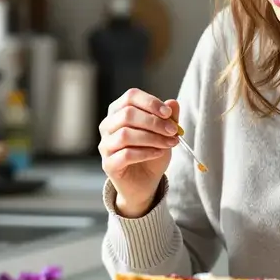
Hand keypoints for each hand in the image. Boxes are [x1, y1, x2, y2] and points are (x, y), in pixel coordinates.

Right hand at [98, 89, 179, 217]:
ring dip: (152, 138)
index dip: (150, 102)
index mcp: (119, 111)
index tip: (168, 113)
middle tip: (173, 131)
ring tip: (169, 143)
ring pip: (125, 134)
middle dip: (154, 122)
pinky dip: (145, 153)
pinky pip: (126, 154)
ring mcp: (105, 145)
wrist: (145, 182)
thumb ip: (168, 118)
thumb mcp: (165, 133)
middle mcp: (107, 126)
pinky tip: (158, 153)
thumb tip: (173, 103)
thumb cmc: (152, 153)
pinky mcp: (108, 164)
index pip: (130, 96)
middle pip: (127, 114)